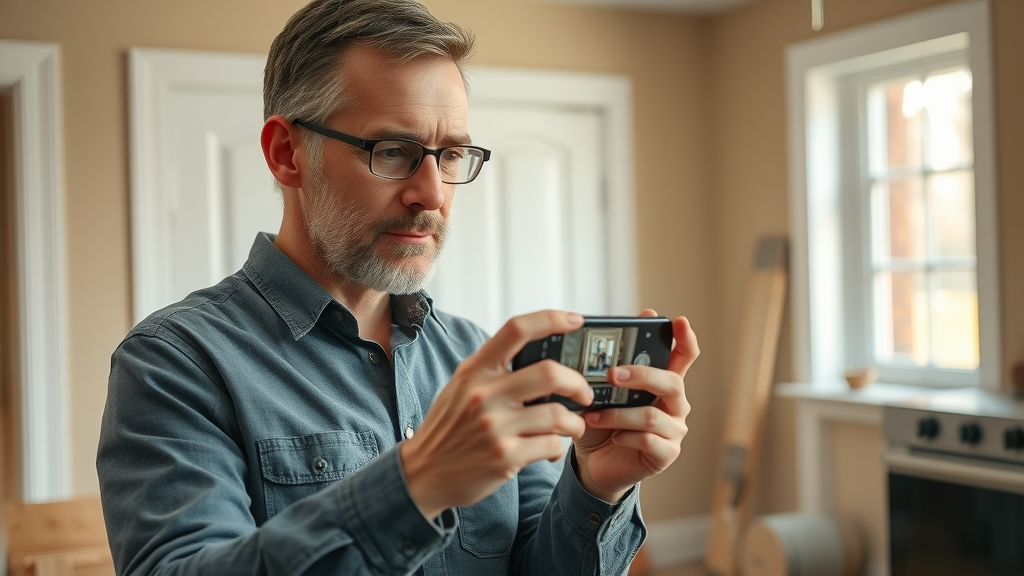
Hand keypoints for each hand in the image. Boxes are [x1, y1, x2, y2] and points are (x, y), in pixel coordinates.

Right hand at [400, 310, 594, 519]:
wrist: (423, 473)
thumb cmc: (449, 428)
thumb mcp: (461, 388)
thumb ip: (493, 372)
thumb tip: (542, 357)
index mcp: (474, 371)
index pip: (516, 329)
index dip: (551, 319)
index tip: (575, 320)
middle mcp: (483, 394)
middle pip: (549, 373)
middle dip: (578, 383)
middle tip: (584, 393)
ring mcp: (494, 427)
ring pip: (558, 415)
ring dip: (575, 423)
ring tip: (573, 427)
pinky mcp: (504, 457)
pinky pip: (551, 445)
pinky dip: (557, 448)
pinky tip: (549, 449)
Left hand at [573, 310, 696, 501]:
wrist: (594, 463)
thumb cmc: (602, 423)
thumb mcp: (603, 393)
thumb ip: (612, 368)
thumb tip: (605, 338)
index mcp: (663, 384)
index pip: (684, 357)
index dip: (685, 339)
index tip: (680, 321)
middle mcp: (675, 405)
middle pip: (672, 382)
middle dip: (641, 376)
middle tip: (613, 374)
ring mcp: (674, 430)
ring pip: (652, 415)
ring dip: (619, 413)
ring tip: (594, 414)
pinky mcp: (666, 454)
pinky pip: (648, 440)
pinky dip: (625, 436)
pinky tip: (611, 436)